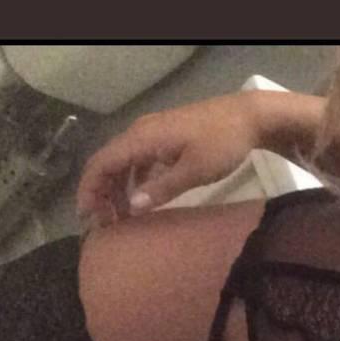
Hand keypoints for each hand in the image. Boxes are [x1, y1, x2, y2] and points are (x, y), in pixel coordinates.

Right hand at [76, 94, 263, 226]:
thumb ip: (162, 188)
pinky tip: (143, 200)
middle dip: (102, 194)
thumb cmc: (223, 142)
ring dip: (119, 188)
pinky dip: (136, 180)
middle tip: (106, 224)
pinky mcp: (168, 137)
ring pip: (125, 162)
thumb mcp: (194, 170)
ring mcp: (155, 133)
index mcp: (142, 138)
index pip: (101, 163)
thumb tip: (132, 207)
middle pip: (109, 163)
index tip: (88, 218)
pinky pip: (141, 159)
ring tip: (122, 217)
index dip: (89, 190)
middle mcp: (142, 132)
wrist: (251, 116)